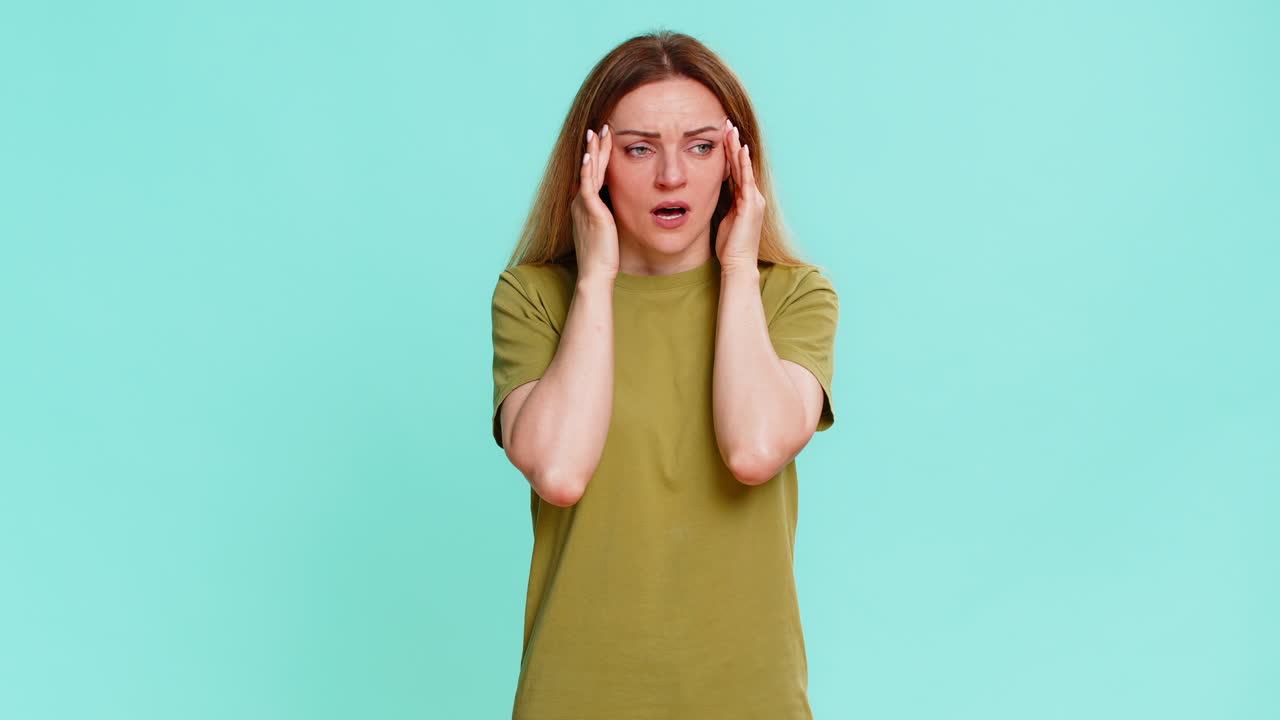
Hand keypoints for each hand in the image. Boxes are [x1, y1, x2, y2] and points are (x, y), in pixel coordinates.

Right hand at [570, 124, 619, 281]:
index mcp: (584, 205)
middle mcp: (580, 202)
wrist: (595, 273)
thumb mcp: (605, 229)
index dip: (598, 156)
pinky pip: (587, 186)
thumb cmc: (603, 256)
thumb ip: (606, 213)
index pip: (592, 174)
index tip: (604, 139)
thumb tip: (612, 204)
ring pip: (588, 172)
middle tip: (601, 127)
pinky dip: (587, 170)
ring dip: (593, 151)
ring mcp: (583, 206)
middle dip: (595, 147)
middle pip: (589, 168)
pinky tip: (589, 156)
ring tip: (595, 132)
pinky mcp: (590, 212)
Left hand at [714, 118, 764, 271]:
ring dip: (737, 147)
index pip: (737, 169)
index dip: (730, 151)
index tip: (722, 134)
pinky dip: (744, 164)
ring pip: (744, 167)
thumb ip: (722, 205)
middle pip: (742, 163)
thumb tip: (709, 194)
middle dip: (733, 143)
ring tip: (731, 128)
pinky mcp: (751, 205)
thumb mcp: (724, 219)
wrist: (738, 264)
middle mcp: (753, 196)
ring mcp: (754, 200)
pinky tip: (740, 149)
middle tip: (726, 122)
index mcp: (746, 199)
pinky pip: (747, 179)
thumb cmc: (730, 247)